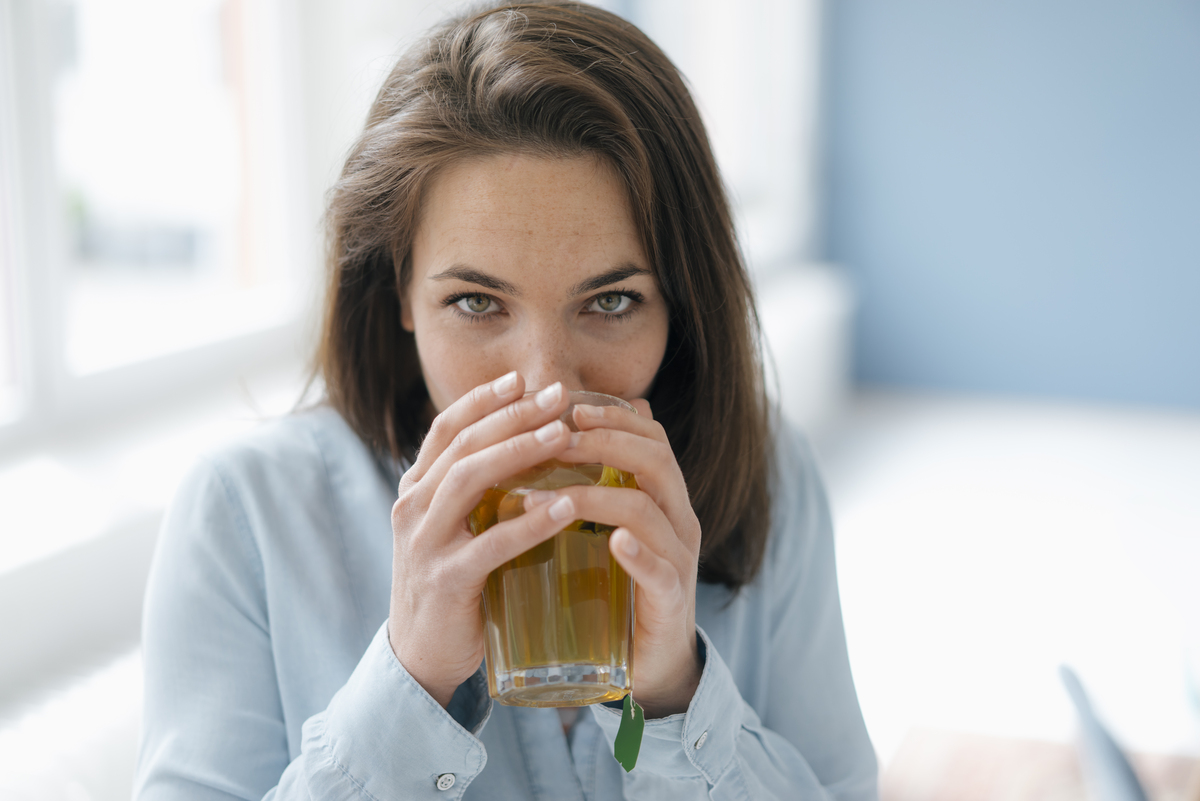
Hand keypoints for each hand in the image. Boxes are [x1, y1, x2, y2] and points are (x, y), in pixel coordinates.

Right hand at [387, 374, 577, 707]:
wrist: (422, 656)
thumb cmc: (455, 584)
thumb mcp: (458, 526)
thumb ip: (482, 490)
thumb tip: (536, 443)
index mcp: (417, 489)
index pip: (446, 427)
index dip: (484, 399)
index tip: (524, 378)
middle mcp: (413, 507)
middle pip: (463, 444)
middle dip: (513, 415)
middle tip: (560, 396)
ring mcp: (425, 543)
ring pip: (470, 480)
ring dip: (520, 452)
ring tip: (564, 436)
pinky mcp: (445, 580)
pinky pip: (490, 543)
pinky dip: (530, 521)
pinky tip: (565, 505)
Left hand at [531, 400, 702, 717]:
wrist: (652, 664)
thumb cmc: (619, 589)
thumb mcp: (607, 531)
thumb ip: (594, 488)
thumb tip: (556, 437)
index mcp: (663, 497)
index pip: (651, 437)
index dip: (614, 417)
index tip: (570, 407)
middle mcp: (678, 519)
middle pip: (654, 460)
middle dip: (604, 442)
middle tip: (555, 438)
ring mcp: (678, 560)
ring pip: (648, 510)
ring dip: (596, 496)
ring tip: (549, 494)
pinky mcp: (671, 601)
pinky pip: (662, 571)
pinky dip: (639, 553)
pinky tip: (614, 543)